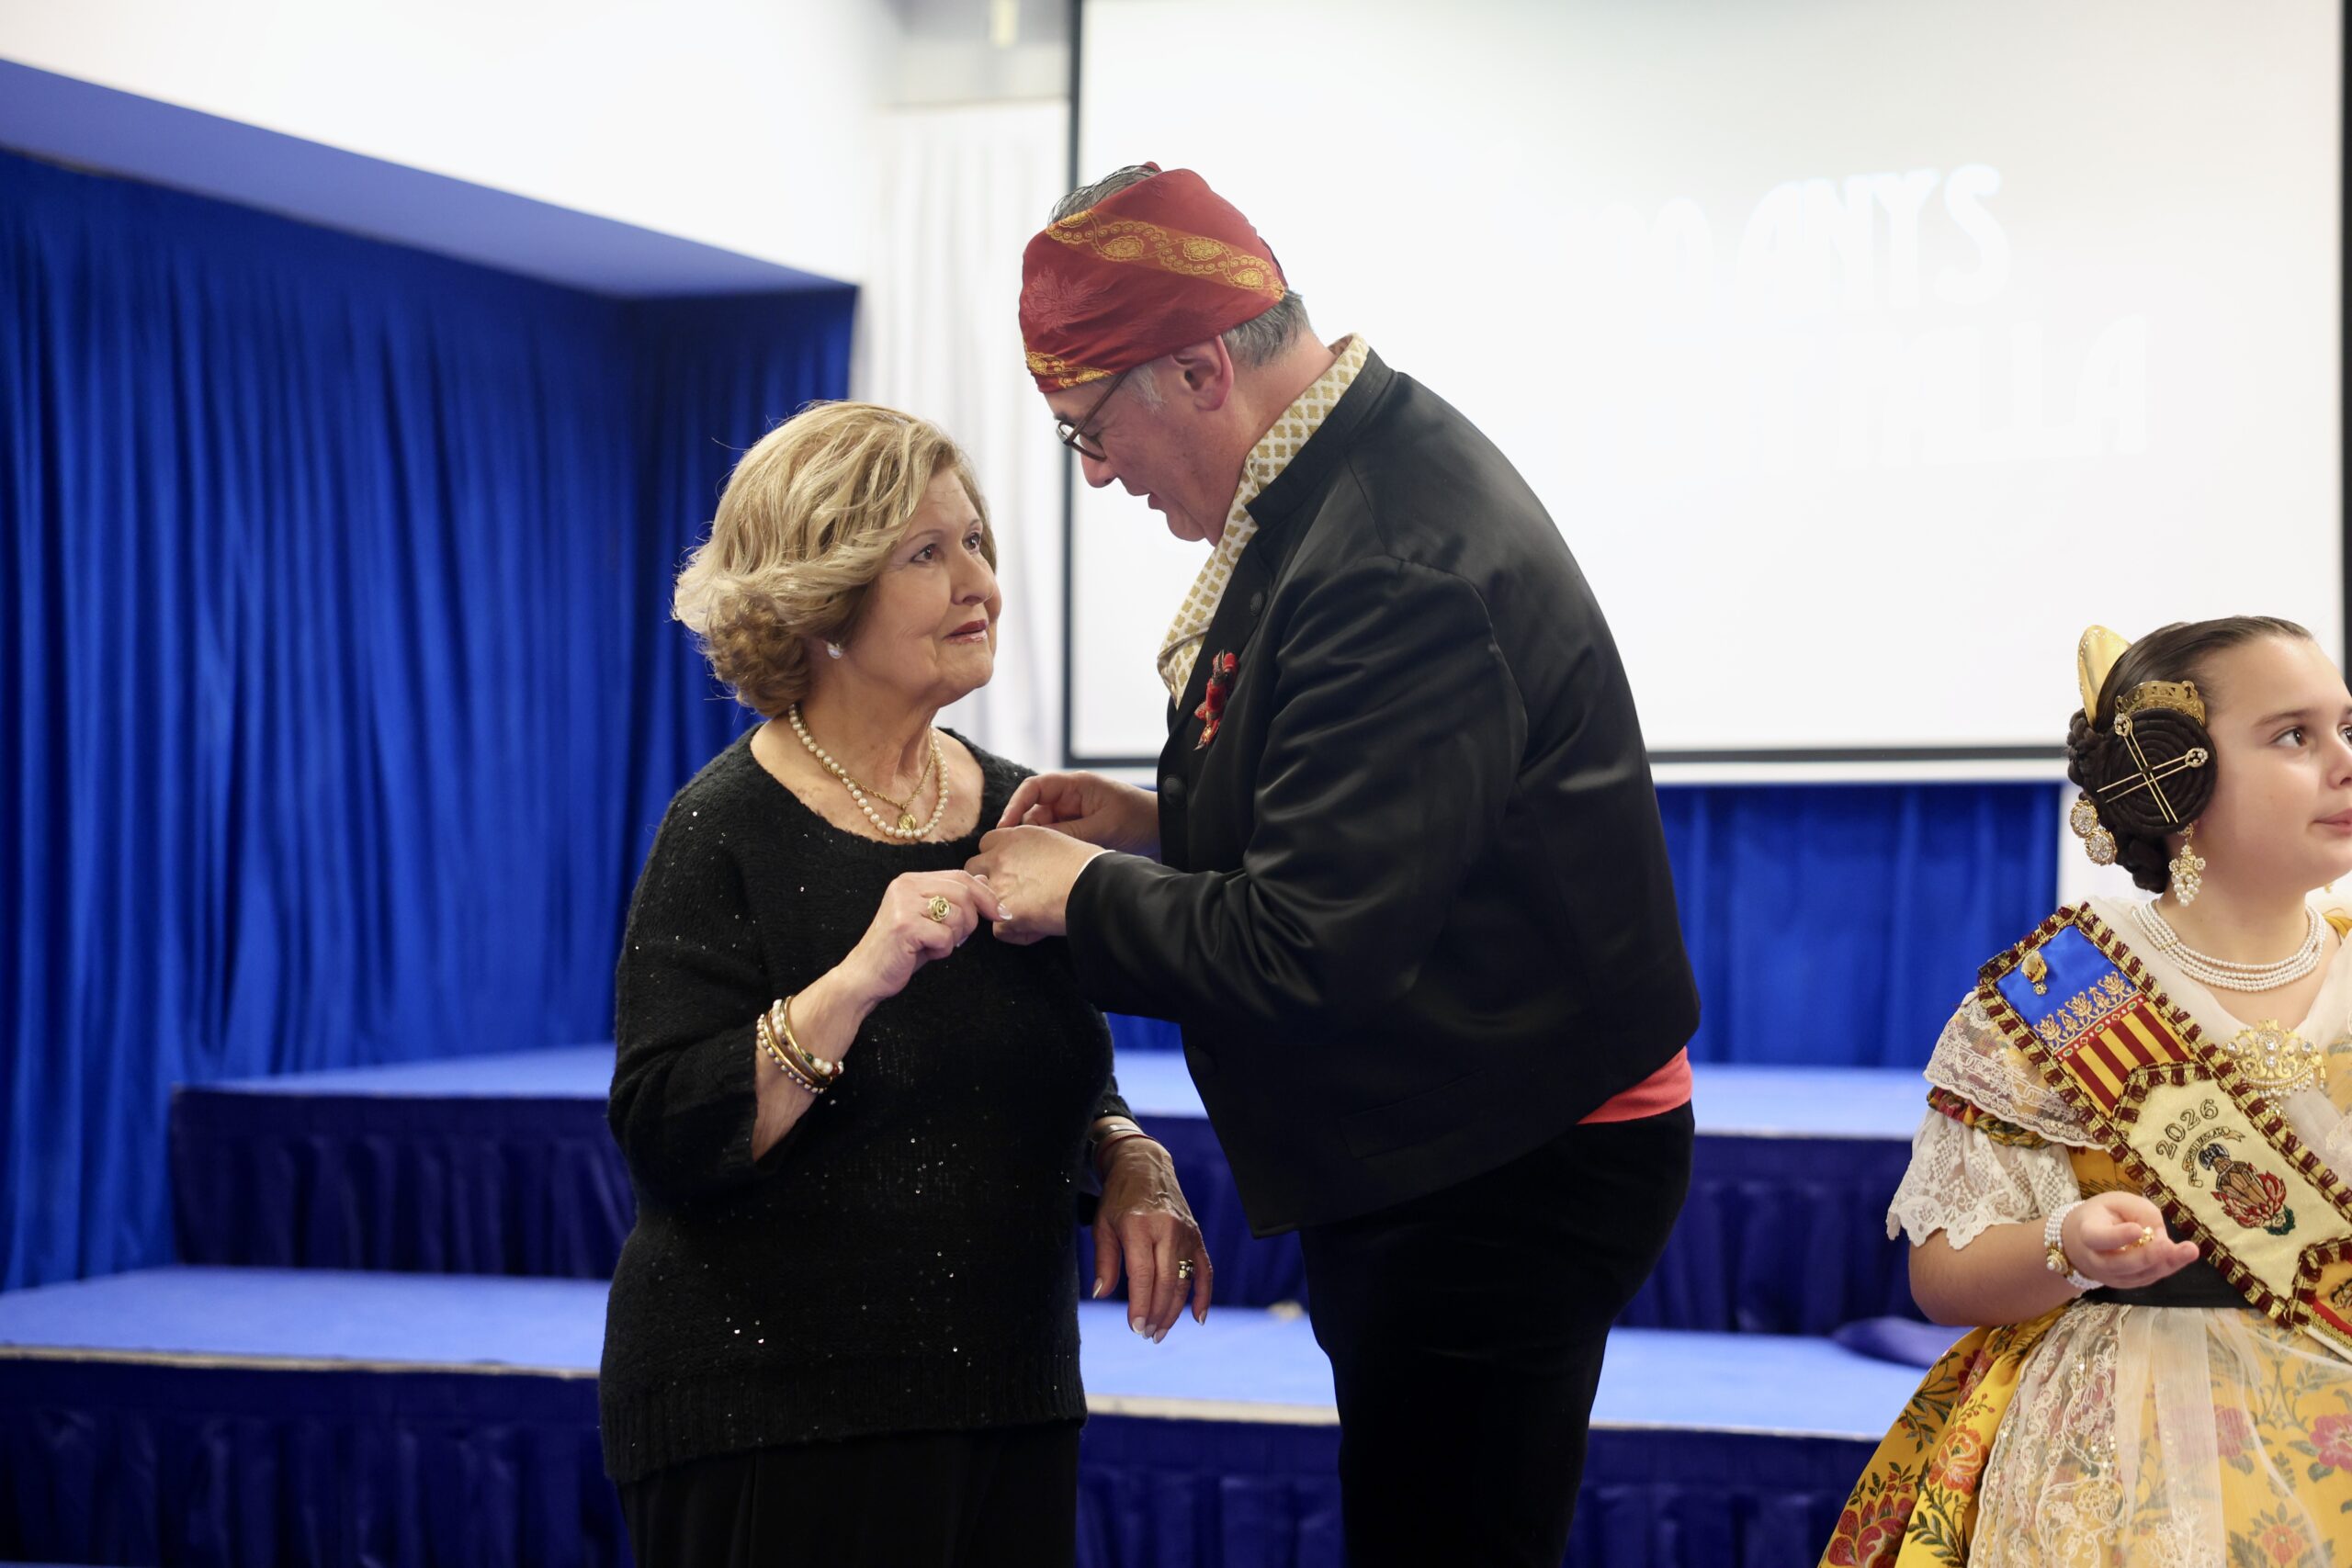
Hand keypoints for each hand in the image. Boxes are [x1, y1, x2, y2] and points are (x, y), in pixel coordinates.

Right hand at [840, 872, 1003, 1003]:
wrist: (865, 976)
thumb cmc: (902, 950)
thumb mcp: (930, 920)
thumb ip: (953, 900)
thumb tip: (985, 881)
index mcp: (912, 880)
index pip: (960, 876)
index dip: (985, 895)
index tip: (1001, 913)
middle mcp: (906, 886)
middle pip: (963, 893)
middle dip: (971, 920)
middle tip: (957, 938)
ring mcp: (904, 904)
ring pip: (958, 915)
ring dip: (954, 937)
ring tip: (934, 945)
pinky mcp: (905, 926)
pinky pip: (945, 936)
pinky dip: (942, 950)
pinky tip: (925, 953)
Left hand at [965, 826, 1105, 945]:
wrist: (1094, 887)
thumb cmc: (1088, 865)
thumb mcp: (1056, 841)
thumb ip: (1032, 850)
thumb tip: (1029, 865)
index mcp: (1015, 836)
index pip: (986, 843)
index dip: (996, 858)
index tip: (1011, 869)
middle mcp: (1001, 857)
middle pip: (973, 868)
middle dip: (986, 880)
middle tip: (1010, 892)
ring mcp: (999, 886)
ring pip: (980, 900)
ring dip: (996, 907)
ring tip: (1025, 913)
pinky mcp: (1003, 915)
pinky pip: (998, 930)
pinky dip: (1016, 933)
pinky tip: (1037, 929)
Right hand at [998, 771, 1159, 857]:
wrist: (1165, 832)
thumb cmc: (1139, 819)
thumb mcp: (1103, 827)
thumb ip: (1069, 833)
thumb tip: (1036, 844)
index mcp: (1076, 785)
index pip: (1034, 788)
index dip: (1015, 805)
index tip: (1005, 828)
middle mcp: (1070, 798)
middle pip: (1033, 812)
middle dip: (1022, 832)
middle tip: (1014, 856)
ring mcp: (1073, 816)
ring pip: (1042, 829)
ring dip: (1036, 845)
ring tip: (1028, 865)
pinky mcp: (1078, 832)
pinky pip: (1055, 840)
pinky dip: (1048, 852)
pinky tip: (1043, 867)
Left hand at [1093, 1138, 1211, 1340]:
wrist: (1145, 1165)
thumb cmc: (1118, 1197)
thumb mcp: (1103, 1225)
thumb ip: (1104, 1261)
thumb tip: (1101, 1293)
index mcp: (1140, 1225)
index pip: (1144, 1275)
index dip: (1141, 1305)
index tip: (1136, 1328)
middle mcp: (1167, 1229)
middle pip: (1167, 1282)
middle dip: (1158, 1313)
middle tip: (1147, 1335)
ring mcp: (1186, 1232)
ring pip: (1185, 1281)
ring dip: (1174, 1310)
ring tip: (1161, 1331)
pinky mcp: (1196, 1235)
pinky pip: (1205, 1270)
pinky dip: (1203, 1295)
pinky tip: (1197, 1318)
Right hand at [2062, 1191, 2199, 1289]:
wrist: (2083, 1242)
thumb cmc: (2103, 1216)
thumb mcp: (2116, 1202)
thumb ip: (2139, 1211)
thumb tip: (2159, 1232)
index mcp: (2087, 1233)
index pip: (2099, 1238)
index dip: (2117, 1237)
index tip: (2138, 1230)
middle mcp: (2096, 1260)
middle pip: (2120, 1264)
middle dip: (2146, 1257)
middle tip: (2169, 1246)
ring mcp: (2111, 1276)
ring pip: (2138, 1275)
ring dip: (2164, 1264)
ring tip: (2188, 1251)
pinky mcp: (2126, 1284)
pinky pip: (2148, 1277)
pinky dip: (2166, 1267)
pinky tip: (2183, 1255)